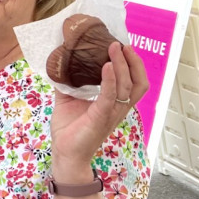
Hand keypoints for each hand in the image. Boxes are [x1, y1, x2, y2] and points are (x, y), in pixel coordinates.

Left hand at [50, 43, 147, 179]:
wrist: (65, 154)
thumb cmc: (70, 130)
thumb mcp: (68, 98)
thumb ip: (68, 81)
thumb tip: (59, 61)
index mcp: (114, 102)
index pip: (133, 81)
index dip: (133, 64)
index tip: (123, 46)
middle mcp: (117, 107)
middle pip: (139, 83)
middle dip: (135, 62)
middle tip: (123, 44)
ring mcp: (111, 113)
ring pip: (128, 87)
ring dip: (123, 65)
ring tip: (115, 48)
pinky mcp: (100, 118)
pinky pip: (110, 97)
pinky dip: (110, 80)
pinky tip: (106, 66)